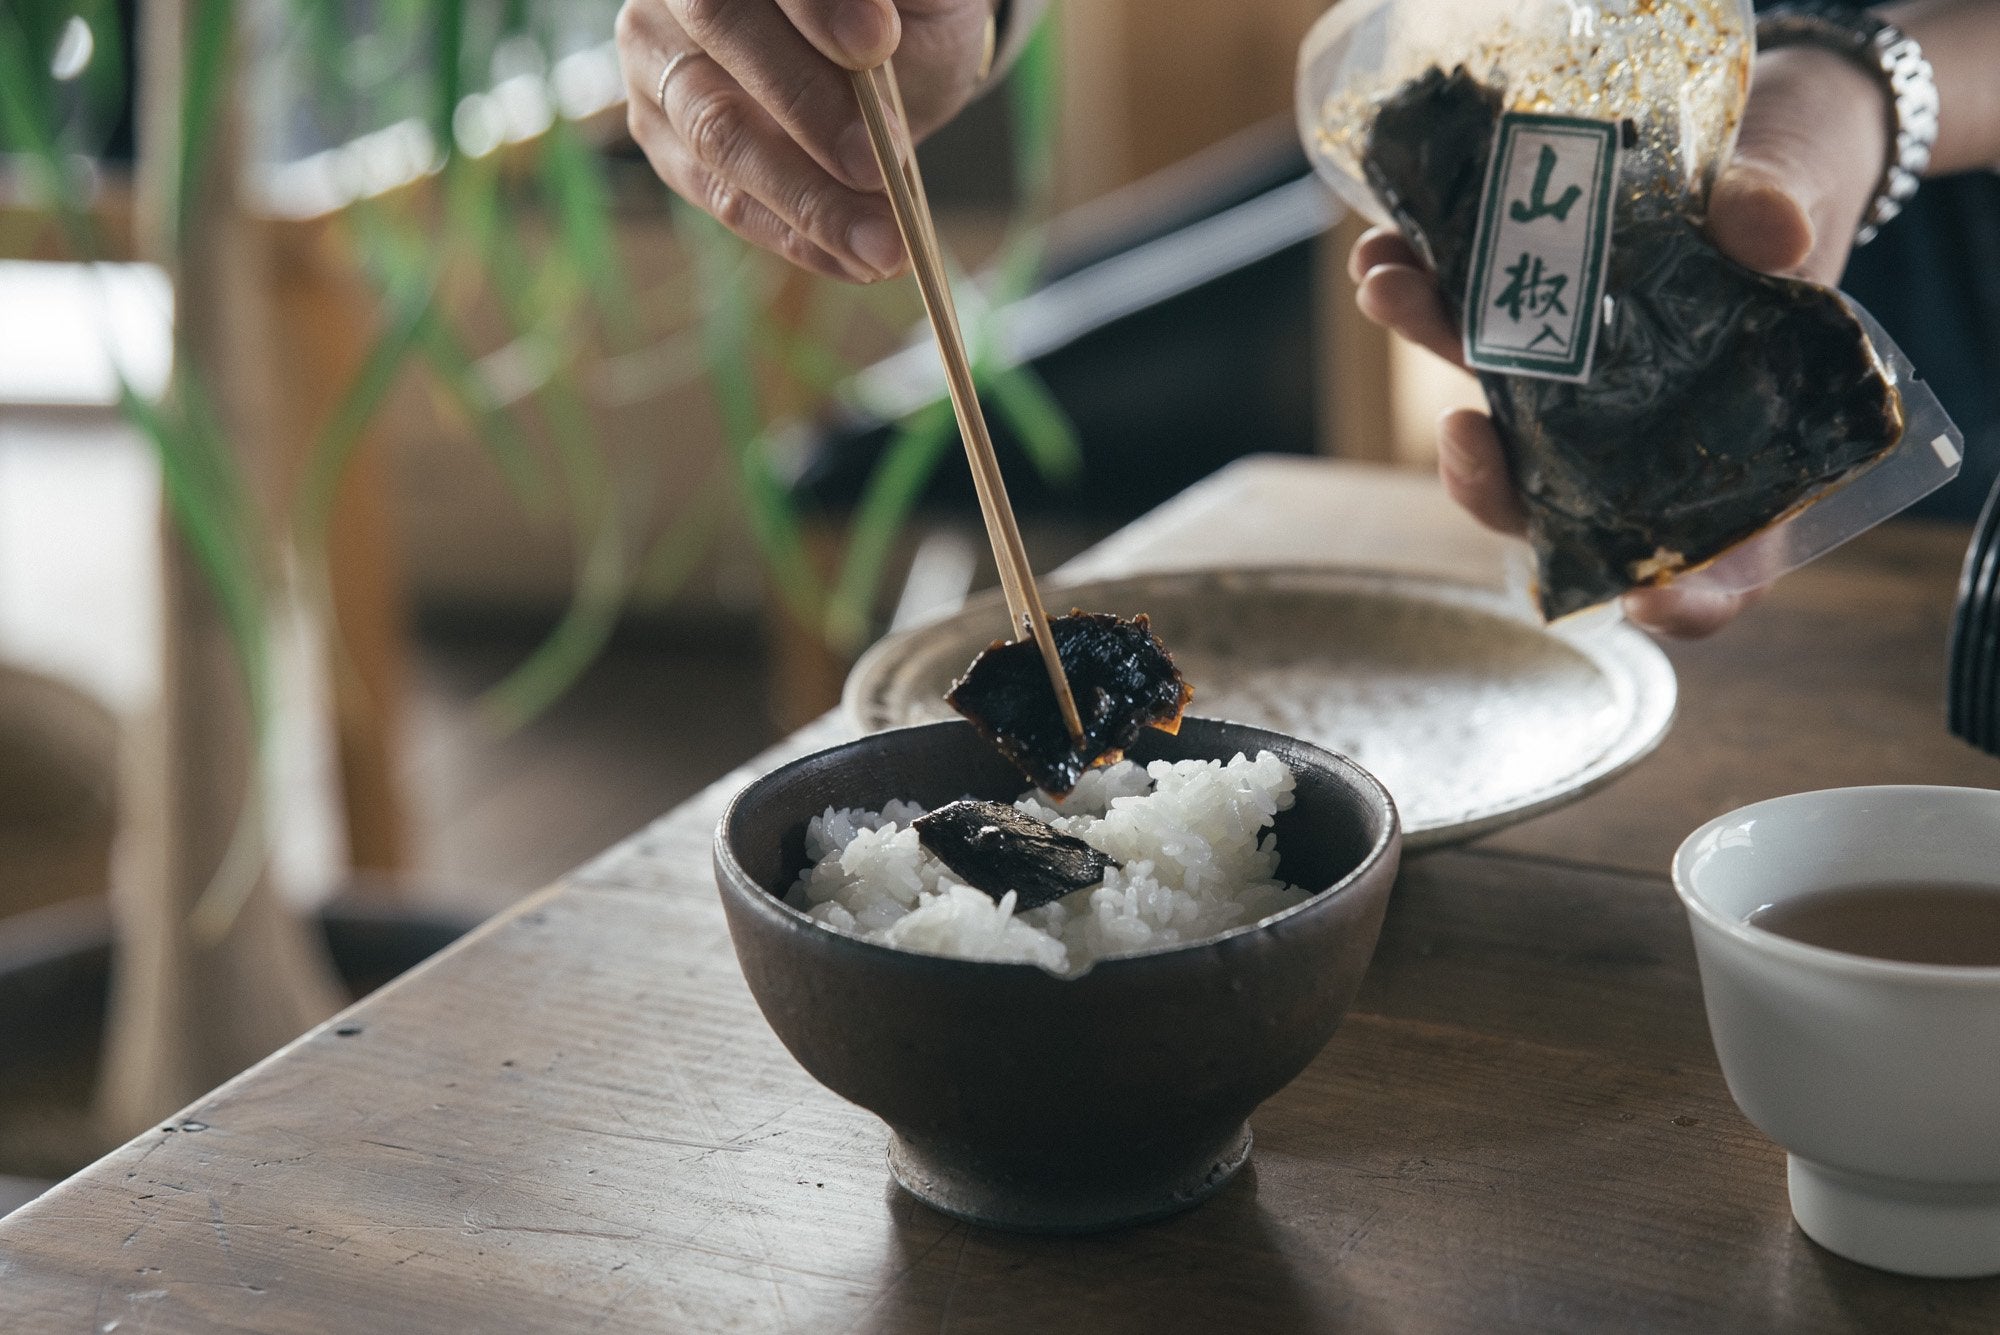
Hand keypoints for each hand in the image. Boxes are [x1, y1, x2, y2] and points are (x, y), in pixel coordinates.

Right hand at [616, 0, 997, 282]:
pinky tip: (857, 259)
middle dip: (807, 106)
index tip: (876, 43)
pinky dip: (798, 235)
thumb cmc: (900, 11)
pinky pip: (724, 198)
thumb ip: (886, 1)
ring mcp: (658, 65)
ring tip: (885, 243)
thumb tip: (869, 29)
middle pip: (722, 33)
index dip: (815, 5)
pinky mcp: (666, 141)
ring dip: (806, 197)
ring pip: (718, 132)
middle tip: (880, 162)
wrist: (886, 56)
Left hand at [1349, 44, 1888, 635]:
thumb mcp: (1806, 191)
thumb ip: (1784, 211)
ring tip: (1389, 287)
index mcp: (1734, 449)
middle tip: (1464, 433)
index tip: (1649, 597)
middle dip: (1494, 484)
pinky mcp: (1520, 319)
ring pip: (1488, 405)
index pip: (1717, 568)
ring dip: (1432, 347)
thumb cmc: (1796, 192)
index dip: (1685, 599)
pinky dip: (1419, 288)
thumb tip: (1773, 234)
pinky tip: (1383, 250)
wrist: (1749, 132)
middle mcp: (1634, 437)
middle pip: (1559, 506)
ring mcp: (1566, 385)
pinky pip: (1459, 319)